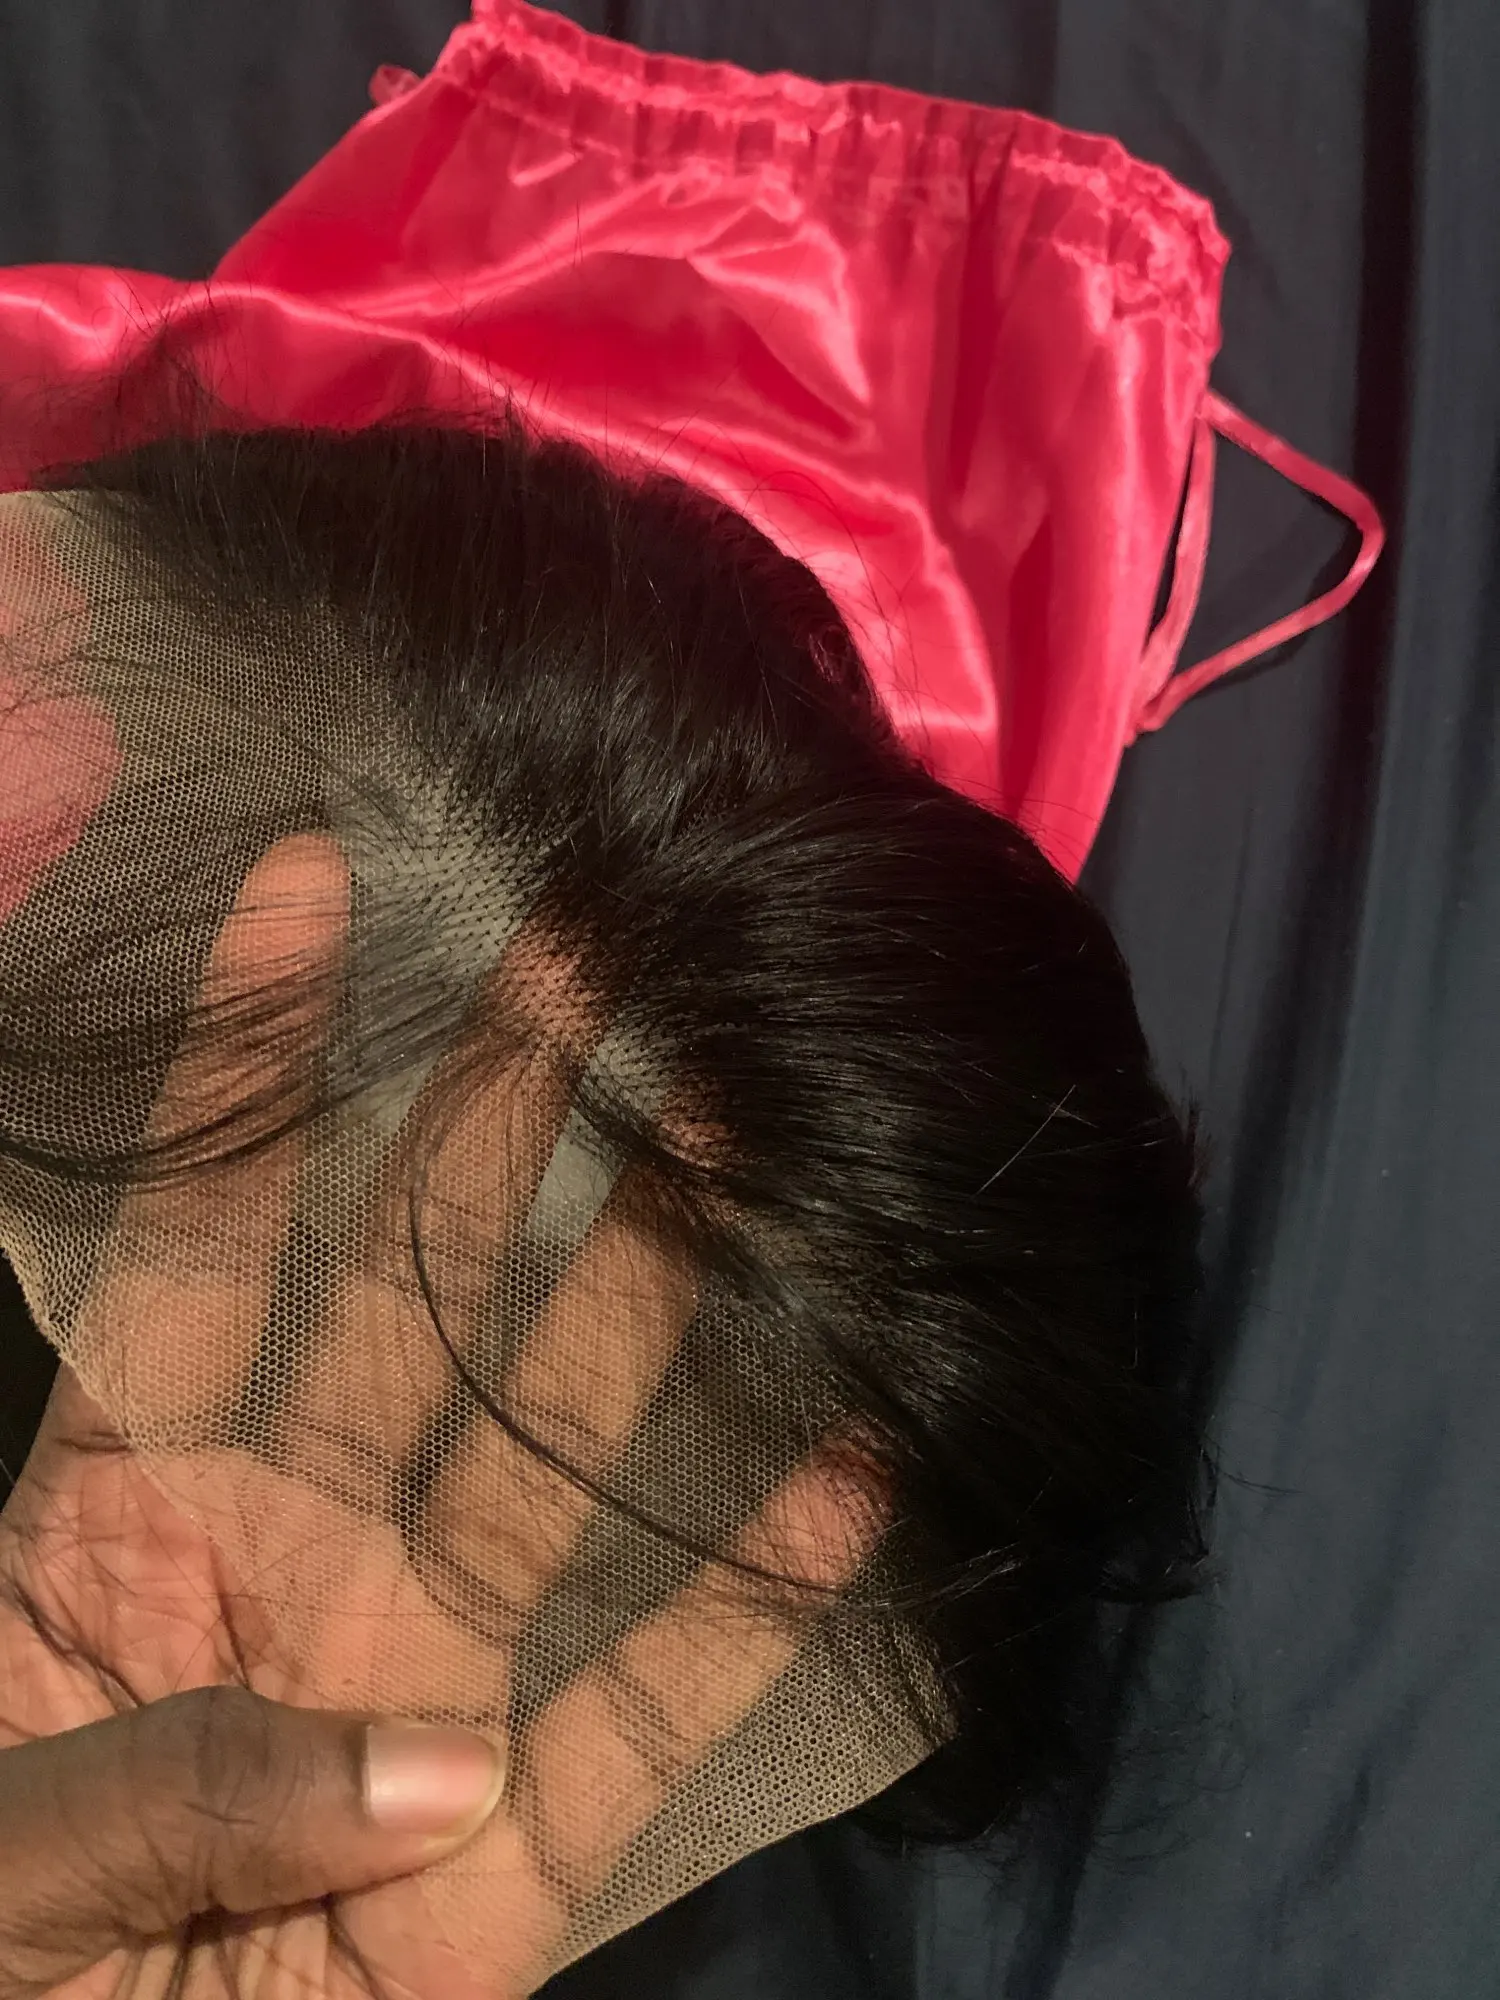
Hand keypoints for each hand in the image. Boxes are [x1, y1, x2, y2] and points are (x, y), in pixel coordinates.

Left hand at [0, 835, 879, 1997]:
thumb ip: (158, 1786)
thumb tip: (432, 1754)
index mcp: (118, 1519)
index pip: (194, 1246)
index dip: (245, 1067)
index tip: (308, 879)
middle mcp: (292, 1560)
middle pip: (406, 1308)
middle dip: (491, 1132)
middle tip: (584, 960)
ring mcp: (416, 1698)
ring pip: (545, 1466)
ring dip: (641, 1314)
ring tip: (736, 1149)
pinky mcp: (512, 1865)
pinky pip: (643, 1727)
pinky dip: (741, 1616)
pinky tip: (844, 1477)